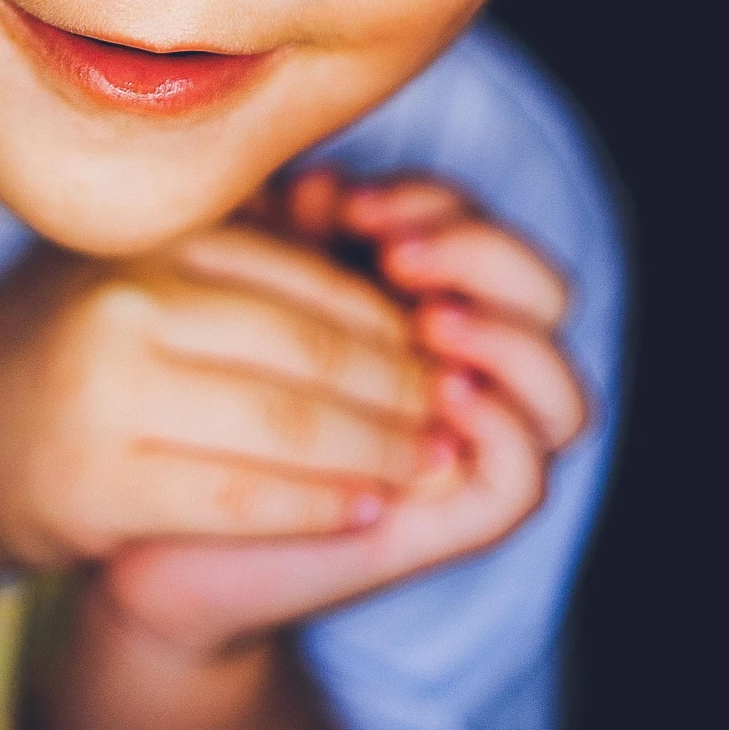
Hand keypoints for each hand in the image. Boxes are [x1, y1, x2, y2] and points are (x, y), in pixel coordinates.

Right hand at [0, 219, 448, 577]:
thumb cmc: (73, 347)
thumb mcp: (147, 271)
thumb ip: (245, 252)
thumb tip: (374, 238)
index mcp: (151, 240)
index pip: (310, 278)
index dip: (391, 323)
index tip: (441, 352)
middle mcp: (128, 301)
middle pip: (312, 350)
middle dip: (400, 390)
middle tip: (454, 415)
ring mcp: (109, 392)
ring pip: (289, 426)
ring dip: (377, 453)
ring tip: (426, 465)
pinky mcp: (99, 483)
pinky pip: (241, 497)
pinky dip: (316, 506)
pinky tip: (363, 509)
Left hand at [105, 169, 588, 651]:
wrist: (164, 544)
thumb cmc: (198, 413)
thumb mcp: (244, 308)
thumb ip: (289, 246)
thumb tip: (320, 185)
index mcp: (424, 308)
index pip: (480, 229)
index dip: (430, 200)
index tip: (345, 198)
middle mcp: (467, 377)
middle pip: (546, 294)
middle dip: (480, 250)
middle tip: (394, 249)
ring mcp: (469, 455)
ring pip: (564, 392)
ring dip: (509, 336)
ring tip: (429, 316)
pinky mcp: (452, 525)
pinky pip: (524, 479)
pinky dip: (503, 427)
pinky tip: (441, 388)